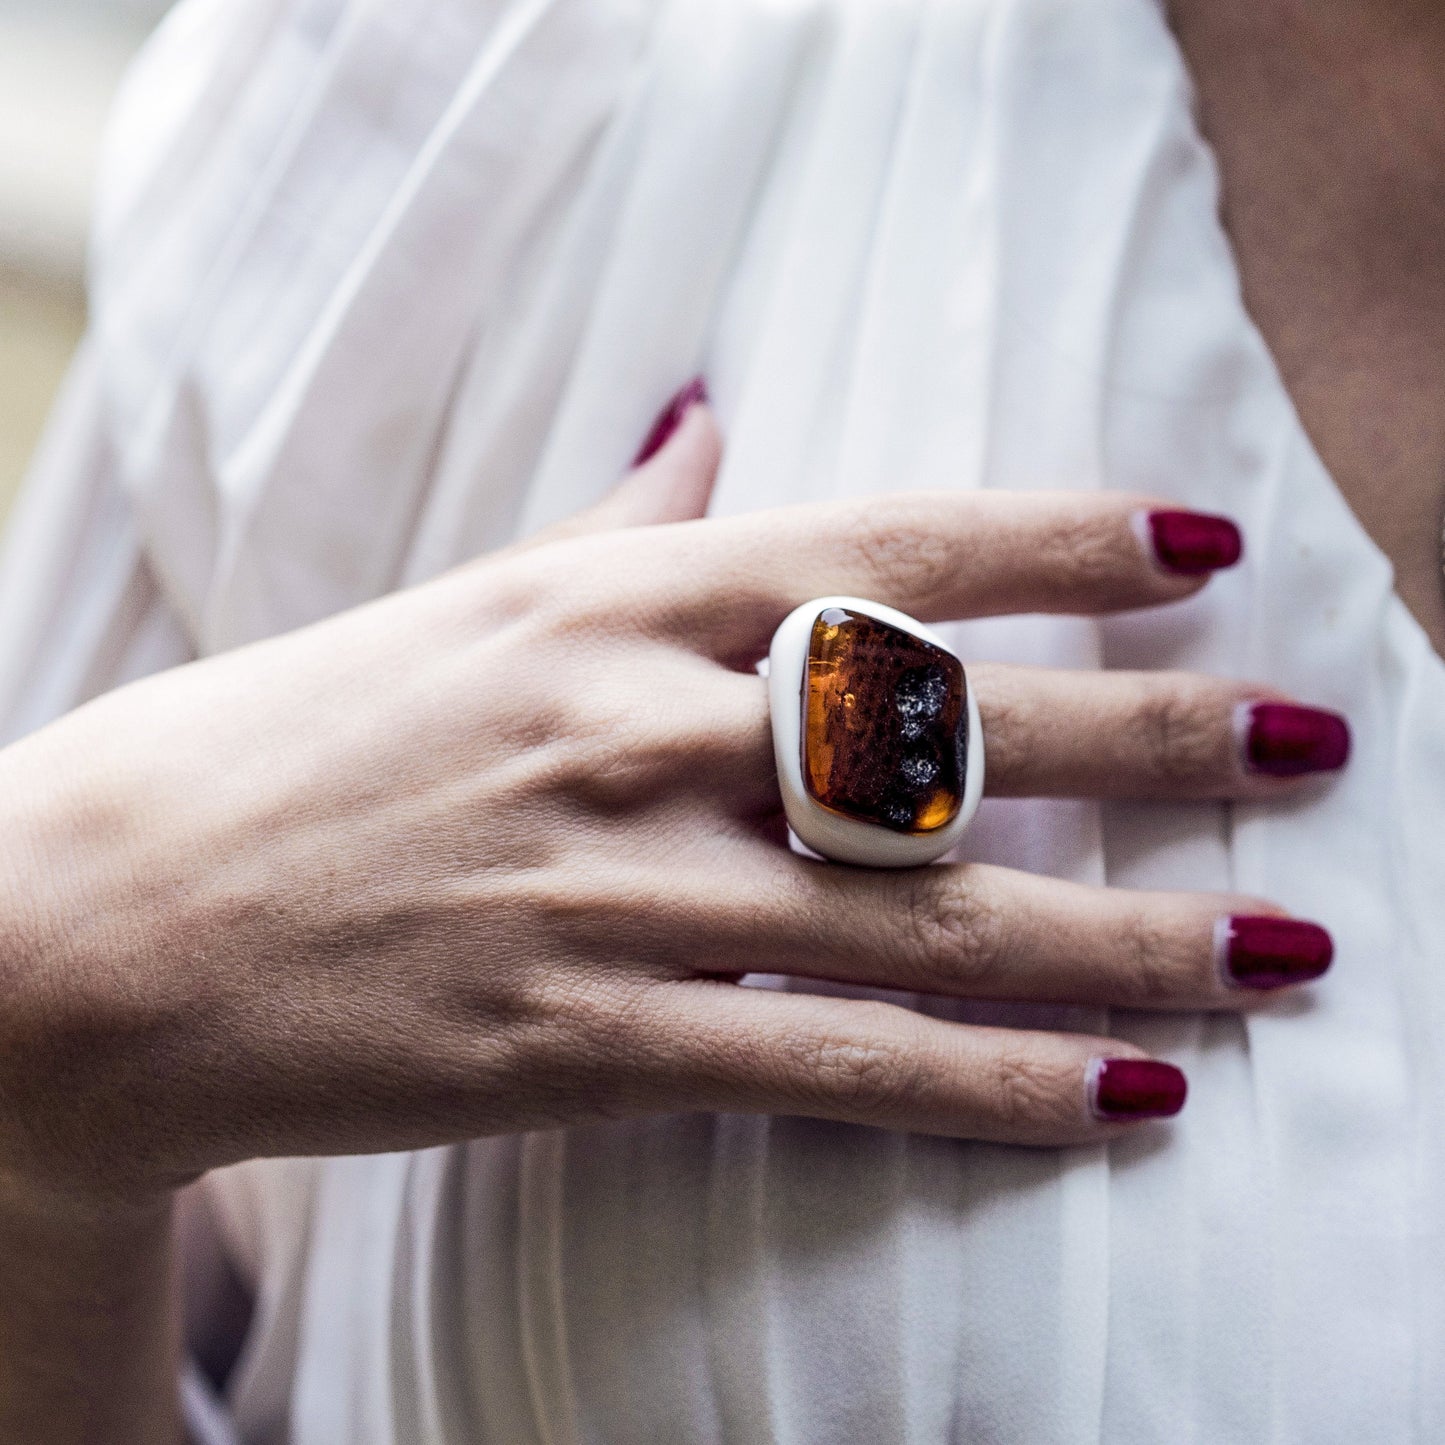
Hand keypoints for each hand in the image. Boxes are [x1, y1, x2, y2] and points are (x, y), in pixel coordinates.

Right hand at [0, 398, 1344, 1208]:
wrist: (108, 921)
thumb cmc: (300, 742)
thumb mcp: (466, 602)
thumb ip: (617, 520)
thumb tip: (713, 415)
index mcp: (607, 603)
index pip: (883, 548)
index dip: (1059, 541)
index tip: (1205, 543)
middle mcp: (631, 730)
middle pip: (945, 736)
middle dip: (1152, 737)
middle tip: (1313, 744)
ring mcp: (610, 892)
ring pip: (922, 919)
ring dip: (1124, 936)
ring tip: (1279, 949)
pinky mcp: (575, 1046)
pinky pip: (826, 1062)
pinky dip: (986, 1087)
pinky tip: (1120, 1098)